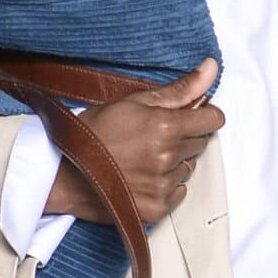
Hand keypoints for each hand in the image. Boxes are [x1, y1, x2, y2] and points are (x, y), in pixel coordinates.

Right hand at [48, 59, 223, 224]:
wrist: (64, 173)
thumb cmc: (94, 134)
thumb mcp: (134, 102)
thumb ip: (179, 89)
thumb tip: (212, 67)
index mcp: (165, 127)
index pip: (212, 120)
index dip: (203, 115)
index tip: (190, 116)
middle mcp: (167, 158)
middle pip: (199, 144)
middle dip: (184, 137)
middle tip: (152, 136)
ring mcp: (162, 187)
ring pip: (188, 168)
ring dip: (174, 162)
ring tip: (142, 158)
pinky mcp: (156, 209)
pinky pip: (178, 193)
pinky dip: (165, 186)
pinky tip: (141, 177)